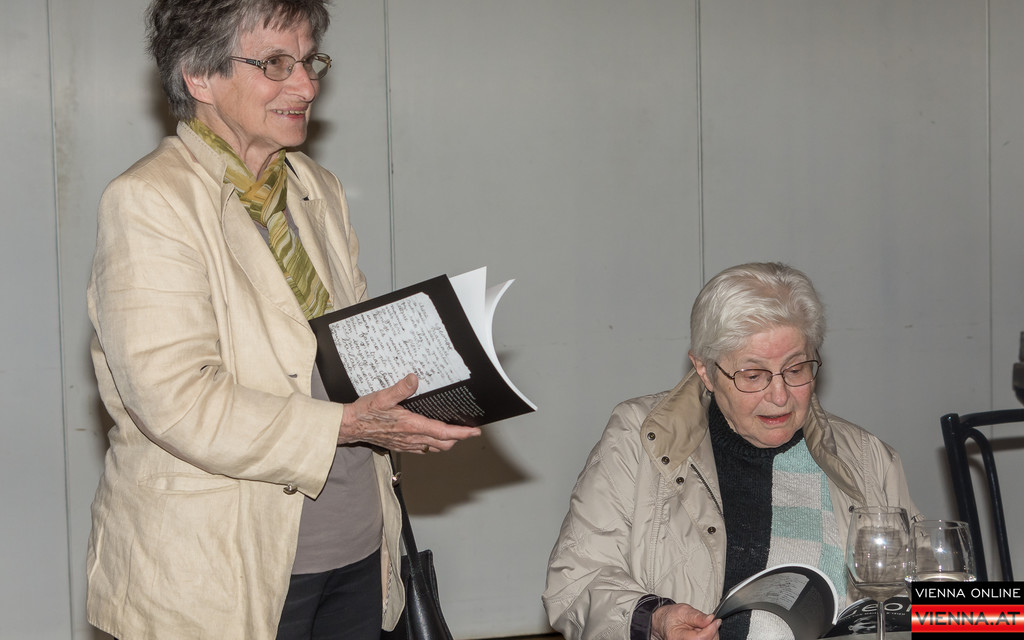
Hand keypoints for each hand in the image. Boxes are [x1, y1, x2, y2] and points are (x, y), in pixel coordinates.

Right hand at [338, 373, 480, 452]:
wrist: (350, 427)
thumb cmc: (365, 413)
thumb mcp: (381, 397)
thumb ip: (400, 389)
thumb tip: (414, 379)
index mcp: (411, 425)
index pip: (442, 432)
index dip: (461, 433)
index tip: (474, 431)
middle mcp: (412, 438)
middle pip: (443, 443)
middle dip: (458, 438)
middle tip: (468, 429)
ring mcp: (407, 444)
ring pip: (434, 448)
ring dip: (447, 441)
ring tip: (455, 432)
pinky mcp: (401, 446)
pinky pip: (423, 449)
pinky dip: (433, 444)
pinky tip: (432, 435)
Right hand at [651, 604, 720, 639]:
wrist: (665, 622)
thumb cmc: (671, 616)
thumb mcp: (683, 611)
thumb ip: (697, 616)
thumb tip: (710, 619)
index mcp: (677, 637)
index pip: (700, 638)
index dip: (711, 629)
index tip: (716, 620)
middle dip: (712, 631)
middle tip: (710, 621)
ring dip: (712, 634)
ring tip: (705, 625)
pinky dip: (710, 637)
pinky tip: (705, 631)